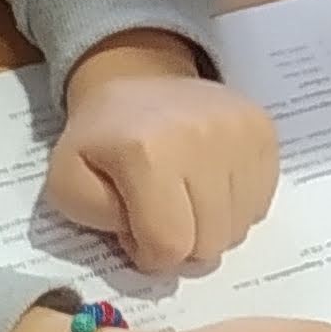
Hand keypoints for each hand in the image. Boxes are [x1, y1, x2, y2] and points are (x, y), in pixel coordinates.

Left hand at [43, 31, 281, 271]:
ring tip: (184, 201)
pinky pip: (259, 206)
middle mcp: (203, 138)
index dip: (149, 254)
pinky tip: (208, 187)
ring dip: (209, 230)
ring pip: (238, 230)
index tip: (134, 232)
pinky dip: (233, 210)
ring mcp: (240, 133)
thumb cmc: (101, 138)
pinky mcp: (263, 131)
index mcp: (147, 153)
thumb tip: (147, 242)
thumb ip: (96, 220)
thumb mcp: (66, 181)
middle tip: (160, 218)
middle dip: (181, 247)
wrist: (137, 77)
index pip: (169, 246)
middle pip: (209, 245)